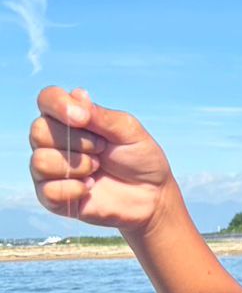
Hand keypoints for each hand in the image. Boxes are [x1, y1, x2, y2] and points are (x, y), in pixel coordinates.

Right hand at [29, 87, 175, 232]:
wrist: (151, 196)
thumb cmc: (139, 158)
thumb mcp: (128, 131)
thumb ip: (100, 115)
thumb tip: (77, 95)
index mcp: (69, 117)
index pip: (47, 99)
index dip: (59, 106)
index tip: (84, 118)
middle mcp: (53, 140)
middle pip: (39, 131)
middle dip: (77, 142)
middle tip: (102, 149)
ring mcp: (50, 169)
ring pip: (40, 161)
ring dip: (77, 166)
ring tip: (97, 168)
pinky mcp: (53, 197)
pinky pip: (47, 191)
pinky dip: (73, 189)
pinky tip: (90, 188)